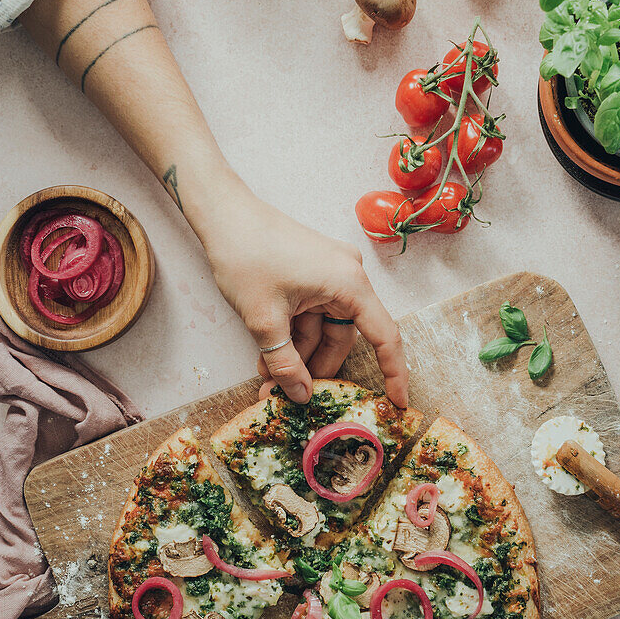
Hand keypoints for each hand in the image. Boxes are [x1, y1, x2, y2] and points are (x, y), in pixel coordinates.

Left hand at [198, 179, 407, 407]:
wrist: (223, 215)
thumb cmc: (246, 255)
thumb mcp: (264, 320)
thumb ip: (285, 363)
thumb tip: (300, 396)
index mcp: (349, 283)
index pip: (384, 336)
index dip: (394, 373)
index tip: (396, 403)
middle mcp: (347, 277)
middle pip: (342, 338)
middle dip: (315, 369)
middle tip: (290, 397)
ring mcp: (330, 275)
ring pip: (322, 330)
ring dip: (297, 355)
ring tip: (267, 379)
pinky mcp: (312, 274)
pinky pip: (311, 315)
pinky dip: (292, 336)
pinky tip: (268, 357)